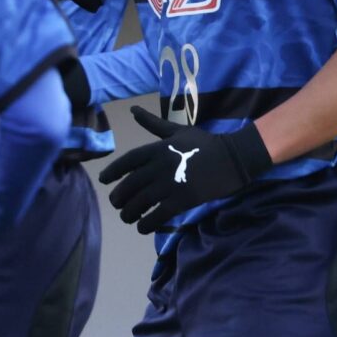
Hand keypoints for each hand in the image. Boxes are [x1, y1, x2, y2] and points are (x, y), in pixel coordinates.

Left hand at [98, 107, 270, 232]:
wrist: (234, 158)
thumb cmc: (204, 144)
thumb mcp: (177, 130)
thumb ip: (153, 123)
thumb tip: (133, 109)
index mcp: (158, 148)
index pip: (127, 161)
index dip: (112, 171)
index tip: (103, 180)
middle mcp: (161, 165)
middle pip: (130, 185)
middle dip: (119, 198)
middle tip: (116, 205)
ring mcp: (172, 183)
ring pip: (141, 202)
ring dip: (130, 213)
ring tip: (127, 218)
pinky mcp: (184, 199)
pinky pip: (158, 215)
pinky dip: (147, 223)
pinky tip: (142, 228)